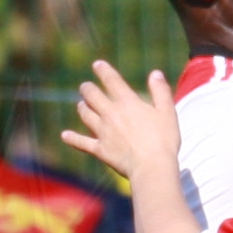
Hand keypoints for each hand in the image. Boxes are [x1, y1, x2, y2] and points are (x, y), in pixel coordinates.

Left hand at [61, 60, 176, 182]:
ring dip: (82, 107)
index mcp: (128, 103)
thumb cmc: (164, 140)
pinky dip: (72, 138)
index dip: (104, 70)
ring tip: (82, 105)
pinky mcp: (100, 149)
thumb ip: (161, 92)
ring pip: (85, 114)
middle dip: (87, 88)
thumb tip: (155, 73)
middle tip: (86, 87)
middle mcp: (111, 113)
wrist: (152, 167)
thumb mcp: (168, 113)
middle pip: (92, 95)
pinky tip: (65, 135)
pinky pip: (82, 142)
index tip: (98, 65)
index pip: (112, 80)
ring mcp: (103, 131)